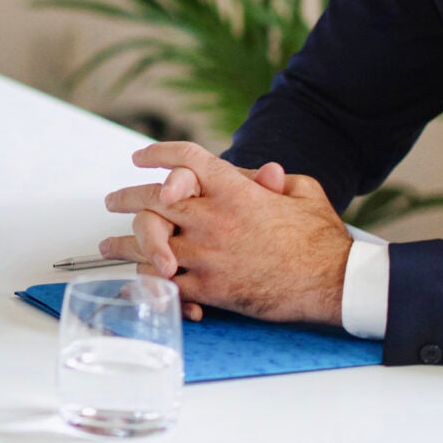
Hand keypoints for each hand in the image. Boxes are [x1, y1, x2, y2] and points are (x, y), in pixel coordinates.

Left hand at [97, 142, 349, 325]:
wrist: (332, 283)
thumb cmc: (322, 238)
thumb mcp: (303, 192)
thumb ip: (274, 180)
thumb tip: (260, 174)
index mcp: (234, 190)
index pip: (185, 160)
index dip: (159, 154)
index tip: (140, 156)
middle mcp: (213, 218)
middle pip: (152, 201)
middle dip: (126, 199)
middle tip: (113, 201)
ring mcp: (207, 254)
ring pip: (149, 246)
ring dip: (125, 245)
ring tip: (110, 246)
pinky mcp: (210, 288)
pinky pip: (166, 284)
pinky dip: (151, 283)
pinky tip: (138, 281)